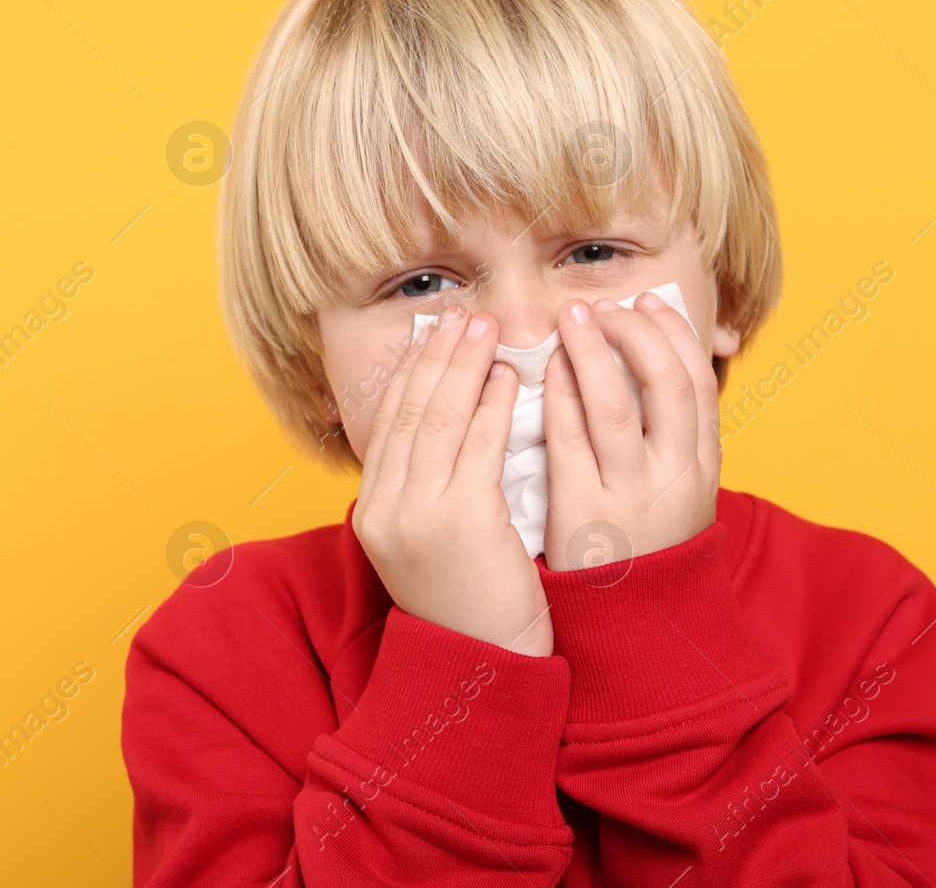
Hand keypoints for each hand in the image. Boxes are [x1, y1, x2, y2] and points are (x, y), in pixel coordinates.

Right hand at [352, 305, 553, 655]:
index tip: (435, 337)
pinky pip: (477, 448)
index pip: (388, 424)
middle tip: (465, 317)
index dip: (413, 374)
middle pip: (409, 412)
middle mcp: (386, 509)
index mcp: (375, 512)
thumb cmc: (470, 607)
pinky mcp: (461, 522)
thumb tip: (449, 438)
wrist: (480, 668)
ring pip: (439, 420)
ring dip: (465, 368)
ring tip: (488, 332)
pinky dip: (492, 408)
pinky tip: (509, 381)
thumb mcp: (431, 547)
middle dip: (438, 358)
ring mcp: (418, 515)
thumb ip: (430, 494)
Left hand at [542, 292, 720, 572]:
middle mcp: (673, 477)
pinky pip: (568, 444)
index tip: (647, 303)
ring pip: (613, 407)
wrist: (636, 626)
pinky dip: (558, 399)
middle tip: (604, 307)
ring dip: (590, 353)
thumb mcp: (683, 490)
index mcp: (703, 466)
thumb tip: (660, 357)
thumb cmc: (652, 547)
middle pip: (665, 384)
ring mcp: (629, 496)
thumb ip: (676, 433)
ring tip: (569, 319)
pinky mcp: (583, 514)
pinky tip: (544, 373)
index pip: (698, 382)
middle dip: (635, 334)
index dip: (673, 334)